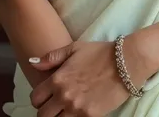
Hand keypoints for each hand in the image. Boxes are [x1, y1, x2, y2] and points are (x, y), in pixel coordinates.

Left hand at [29, 38, 149, 116]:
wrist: (126, 62)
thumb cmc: (100, 53)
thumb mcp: (75, 48)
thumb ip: (51, 57)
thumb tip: (32, 62)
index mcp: (58, 79)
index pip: (35, 98)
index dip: (38, 98)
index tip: (45, 96)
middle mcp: (64, 96)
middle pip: (42, 115)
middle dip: (46, 111)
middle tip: (54, 106)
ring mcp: (76, 108)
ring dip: (59, 116)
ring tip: (66, 109)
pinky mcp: (89, 116)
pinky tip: (79, 110)